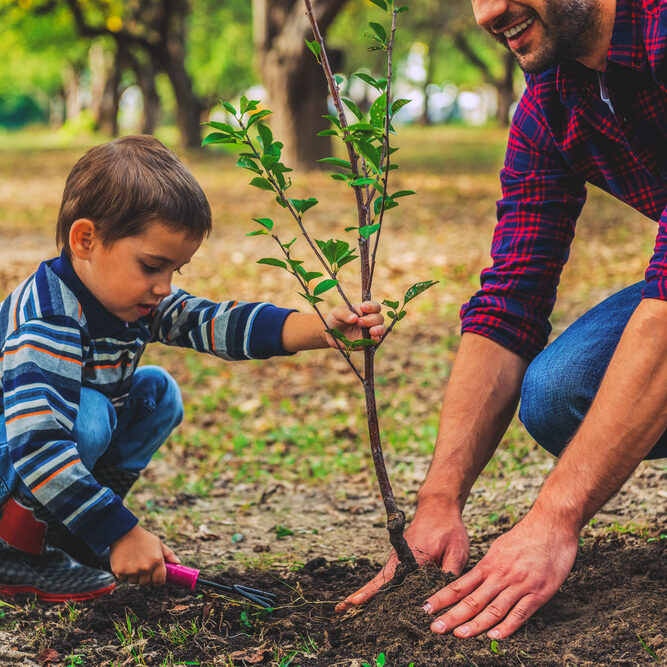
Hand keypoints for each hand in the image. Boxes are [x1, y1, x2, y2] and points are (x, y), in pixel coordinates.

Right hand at [109, 524, 179, 586]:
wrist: (123, 533)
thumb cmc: (143, 538)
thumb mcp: (159, 543)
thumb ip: (169, 554)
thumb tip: (178, 562)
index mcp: (157, 561)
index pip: (160, 580)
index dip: (159, 580)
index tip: (157, 577)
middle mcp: (145, 568)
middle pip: (147, 583)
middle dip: (147, 577)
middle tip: (144, 567)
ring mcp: (132, 571)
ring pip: (135, 582)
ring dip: (136, 576)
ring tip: (135, 563)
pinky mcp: (120, 572)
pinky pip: (125, 579)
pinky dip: (125, 574)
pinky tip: (126, 562)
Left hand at [324, 301, 384, 348]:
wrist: (330, 334)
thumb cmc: (335, 319)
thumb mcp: (336, 313)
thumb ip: (344, 314)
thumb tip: (354, 318)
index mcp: (363, 310)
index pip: (374, 306)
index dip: (372, 307)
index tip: (364, 308)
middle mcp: (369, 319)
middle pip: (379, 318)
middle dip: (371, 320)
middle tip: (359, 322)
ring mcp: (369, 331)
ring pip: (381, 328)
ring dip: (378, 329)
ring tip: (371, 331)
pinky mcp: (368, 341)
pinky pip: (376, 340)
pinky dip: (376, 339)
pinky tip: (373, 339)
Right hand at [336, 503, 468, 611]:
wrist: (439, 507)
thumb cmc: (449, 528)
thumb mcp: (457, 552)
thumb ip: (450, 575)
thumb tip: (444, 599)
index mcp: (411, 557)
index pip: (388, 579)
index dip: (371, 592)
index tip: (354, 601)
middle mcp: (400, 558)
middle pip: (378, 581)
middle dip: (361, 595)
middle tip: (340, 610)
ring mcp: (398, 558)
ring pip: (382, 580)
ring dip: (367, 593)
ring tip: (348, 608)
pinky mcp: (401, 559)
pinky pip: (388, 576)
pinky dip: (378, 587)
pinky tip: (372, 599)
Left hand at [424, 511, 578, 638]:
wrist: (552, 524)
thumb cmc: (527, 535)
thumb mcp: (500, 547)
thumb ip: (489, 566)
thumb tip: (474, 580)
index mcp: (489, 563)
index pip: (460, 585)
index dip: (442, 598)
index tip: (427, 608)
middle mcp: (500, 575)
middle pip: (472, 599)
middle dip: (452, 615)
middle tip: (435, 628)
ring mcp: (519, 584)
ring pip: (493, 608)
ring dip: (475, 624)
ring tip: (459, 635)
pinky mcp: (539, 592)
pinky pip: (520, 613)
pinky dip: (507, 627)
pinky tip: (495, 637)